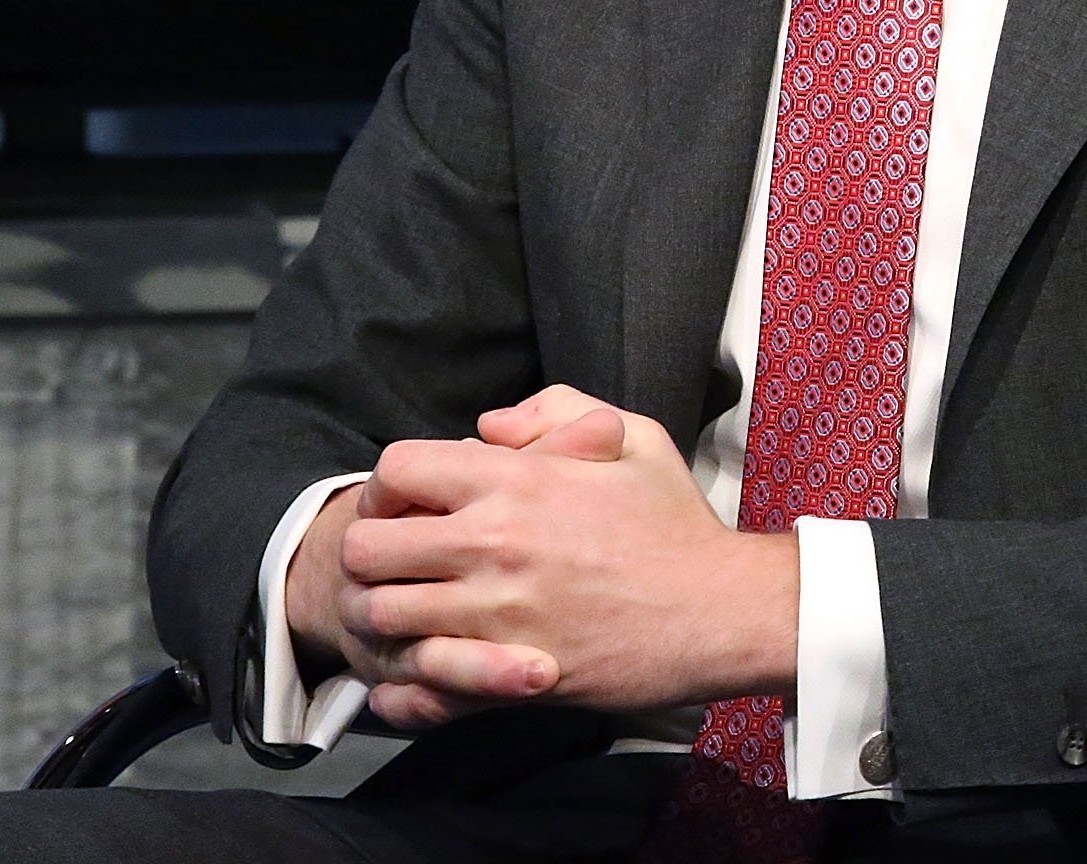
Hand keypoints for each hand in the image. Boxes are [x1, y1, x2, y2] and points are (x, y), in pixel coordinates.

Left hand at [347, 388, 798, 719]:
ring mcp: (497, 613)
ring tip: (413, 614)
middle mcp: (494, 543)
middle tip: (398, 564)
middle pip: (365, 547)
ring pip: (381, 615)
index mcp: (516, 480)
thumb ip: (555, 410)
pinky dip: (408, 674)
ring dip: (387, 613)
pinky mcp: (508, 673)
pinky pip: (420, 677)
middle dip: (369, 553)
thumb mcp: (633, 437)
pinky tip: (427, 662)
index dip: (387, 486)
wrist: (720, 610)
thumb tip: (486, 427)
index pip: (396, 469)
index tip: (408, 504)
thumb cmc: (676, 523)